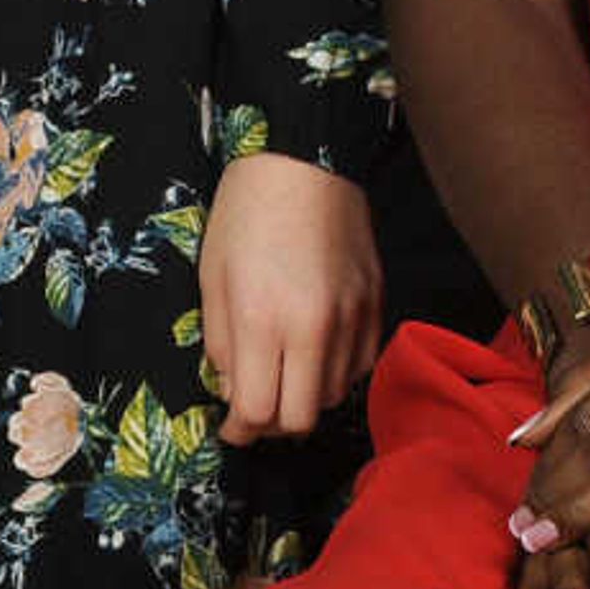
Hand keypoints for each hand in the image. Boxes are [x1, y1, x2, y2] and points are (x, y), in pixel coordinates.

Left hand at [201, 150, 381, 441]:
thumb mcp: (212, 276)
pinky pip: (361, 366)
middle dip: (272, 426)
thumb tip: (233, 391)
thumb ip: (221, 344)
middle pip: (300, 419)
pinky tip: (317, 354)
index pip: (256, 412)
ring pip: (334, 397)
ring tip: (285, 376)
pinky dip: (337, 374)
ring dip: (305, 399)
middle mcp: (313, 327)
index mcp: (263, 319)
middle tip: (256, 409)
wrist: (305, 158)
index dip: (238, 431)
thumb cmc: (246, 211)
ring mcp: (351, 316)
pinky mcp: (377, 303)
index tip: (229, 427)